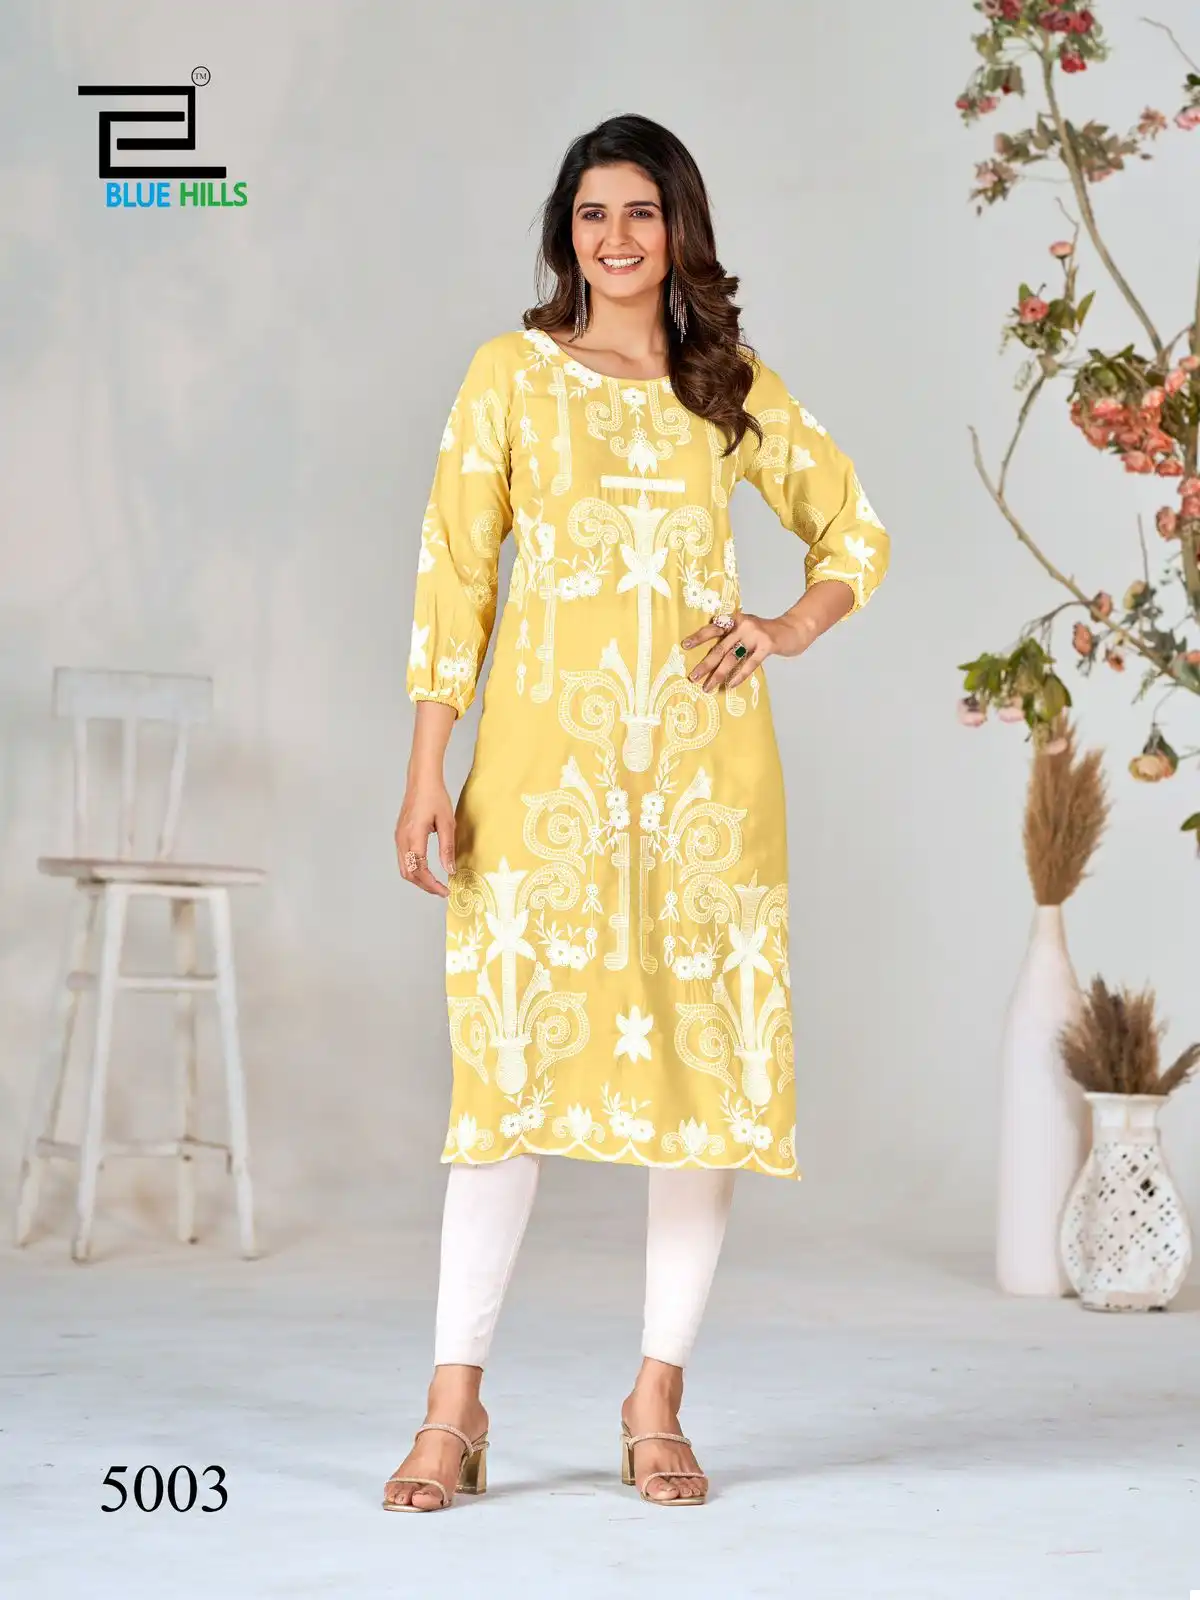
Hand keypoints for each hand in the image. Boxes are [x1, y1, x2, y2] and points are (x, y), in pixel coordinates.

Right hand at [395, 773, 455, 897]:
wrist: (421, 780)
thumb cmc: (435, 797)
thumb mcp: (447, 823)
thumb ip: (447, 848)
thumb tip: (450, 870)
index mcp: (414, 837)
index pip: (420, 870)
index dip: (432, 884)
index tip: (445, 891)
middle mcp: (402, 839)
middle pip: (408, 873)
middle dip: (424, 885)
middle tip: (441, 891)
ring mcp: (398, 837)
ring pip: (404, 867)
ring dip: (418, 879)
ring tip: (434, 883)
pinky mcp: (399, 834)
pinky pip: (403, 858)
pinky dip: (413, 869)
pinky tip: (426, 869)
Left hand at [680, 611, 803, 692]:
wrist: (793, 629)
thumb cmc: (766, 633)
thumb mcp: (747, 628)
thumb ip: (732, 636)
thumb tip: (711, 655)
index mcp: (735, 620)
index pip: (714, 628)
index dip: (699, 637)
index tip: (684, 645)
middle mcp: (743, 625)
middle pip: (720, 647)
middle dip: (705, 664)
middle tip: (693, 677)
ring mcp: (755, 635)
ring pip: (731, 658)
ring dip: (718, 674)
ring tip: (708, 687)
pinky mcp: (767, 645)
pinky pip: (750, 663)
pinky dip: (739, 675)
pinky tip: (730, 685)